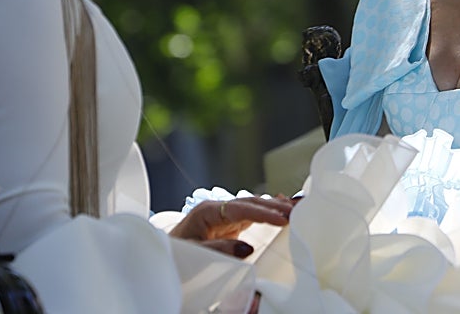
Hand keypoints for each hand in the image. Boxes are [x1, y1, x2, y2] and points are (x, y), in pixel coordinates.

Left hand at [168, 195, 294, 257]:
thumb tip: (247, 248)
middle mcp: (218, 209)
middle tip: (298, 210)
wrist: (161, 256)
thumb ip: (219, 249)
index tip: (283, 218)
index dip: (263, 212)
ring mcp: (224, 215)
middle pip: (251, 203)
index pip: (241, 208)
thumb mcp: (194, 253)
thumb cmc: (174, 254)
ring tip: (298, 207)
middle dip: (275, 206)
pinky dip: (269, 212)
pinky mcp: (228, 224)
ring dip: (275, 207)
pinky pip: (252, 215)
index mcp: (208, 212)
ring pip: (254, 206)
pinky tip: (283, 209)